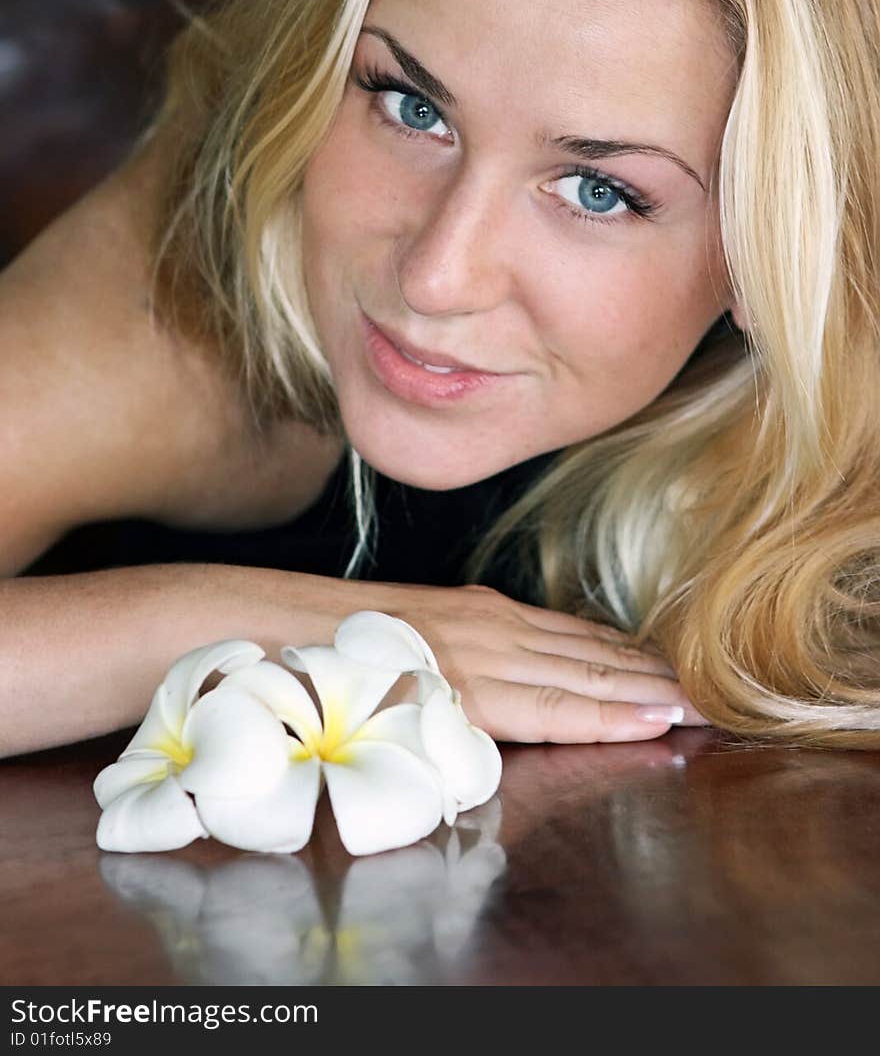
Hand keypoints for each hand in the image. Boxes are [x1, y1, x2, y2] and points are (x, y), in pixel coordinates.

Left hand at [370, 581, 709, 743]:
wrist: (299, 620)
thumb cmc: (344, 689)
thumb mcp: (397, 734)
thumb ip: (465, 746)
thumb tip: (527, 750)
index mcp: (466, 688)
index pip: (561, 708)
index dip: (618, 718)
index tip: (670, 723)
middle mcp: (486, 648)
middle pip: (583, 672)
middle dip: (648, 689)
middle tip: (705, 703)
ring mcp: (486, 619)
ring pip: (576, 643)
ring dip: (634, 661)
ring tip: (682, 678)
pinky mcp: (480, 602)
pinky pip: (553, 621)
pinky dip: (597, 635)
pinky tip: (623, 644)